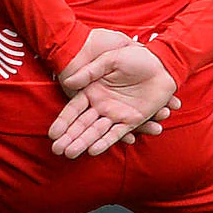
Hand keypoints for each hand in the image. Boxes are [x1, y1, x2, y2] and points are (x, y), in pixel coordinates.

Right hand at [49, 41, 178, 158]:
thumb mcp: (110, 59)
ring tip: (70, 154)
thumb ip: (91, 72)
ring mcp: (115, 114)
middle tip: (57, 150)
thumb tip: (70, 82)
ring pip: (95, 132)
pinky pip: (116, 133)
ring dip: (83, 143)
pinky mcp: (131, 120)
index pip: (73, 109)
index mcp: (93, 91)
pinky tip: (93, 151)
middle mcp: (101, 105)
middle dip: (69, 137)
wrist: (160, 64)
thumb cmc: (134, 57)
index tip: (52, 134)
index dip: (63, 121)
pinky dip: (105, 142)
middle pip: (81, 124)